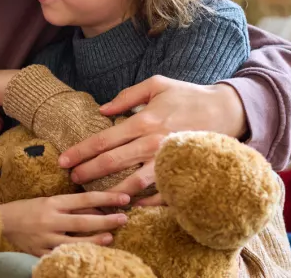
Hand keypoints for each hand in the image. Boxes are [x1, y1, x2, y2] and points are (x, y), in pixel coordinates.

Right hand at [0, 191, 130, 255]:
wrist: (0, 223)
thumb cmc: (26, 209)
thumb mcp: (48, 201)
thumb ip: (70, 206)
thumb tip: (97, 209)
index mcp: (52, 203)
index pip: (84, 199)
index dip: (106, 198)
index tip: (124, 199)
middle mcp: (50, 219)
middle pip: (83, 221)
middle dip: (106, 220)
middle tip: (124, 219)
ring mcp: (45, 238)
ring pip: (75, 241)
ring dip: (95, 239)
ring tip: (110, 237)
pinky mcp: (40, 252)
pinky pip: (61, 255)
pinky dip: (76, 254)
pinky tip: (88, 255)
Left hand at [57, 76, 246, 205]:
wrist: (227, 109)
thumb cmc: (188, 95)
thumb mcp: (156, 85)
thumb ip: (127, 96)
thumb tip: (102, 110)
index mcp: (144, 121)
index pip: (104, 140)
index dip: (81, 151)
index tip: (63, 161)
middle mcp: (153, 143)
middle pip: (112, 163)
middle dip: (87, 172)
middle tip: (70, 179)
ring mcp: (169, 160)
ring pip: (134, 183)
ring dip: (111, 192)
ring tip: (94, 198)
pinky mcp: (183, 171)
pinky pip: (162, 193)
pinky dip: (145, 202)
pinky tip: (129, 204)